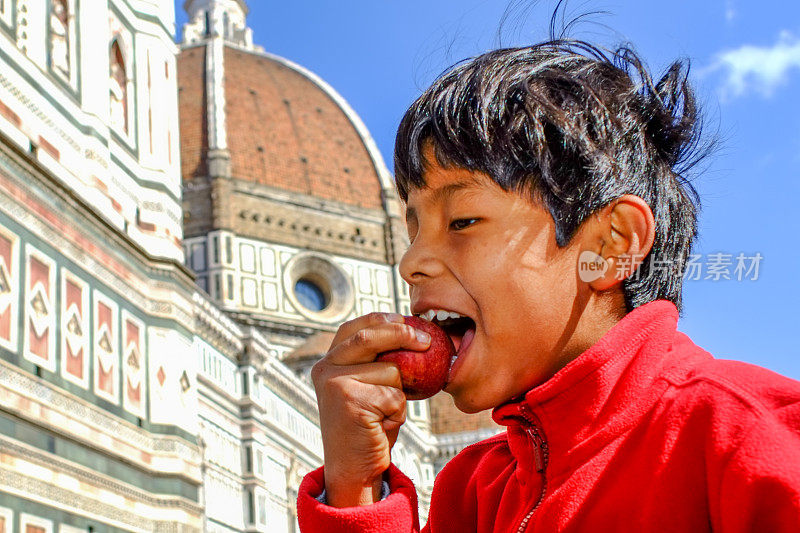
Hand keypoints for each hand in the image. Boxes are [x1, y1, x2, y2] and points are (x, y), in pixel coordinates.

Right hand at [311, 312, 430, 506]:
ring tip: (385, 413)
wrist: (353, 468)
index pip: (353, 327)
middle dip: (402, 334)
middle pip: (370, 337)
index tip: (405, 320)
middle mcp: (325, 369)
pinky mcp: (351, 402)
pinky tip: (383, 425)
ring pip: (391, 370)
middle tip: (427, 341)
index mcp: (327, 362)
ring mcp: (336, 384)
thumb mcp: (366, 387)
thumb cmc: (367, 425)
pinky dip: (398, 412)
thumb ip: (375, 363)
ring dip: (400, 393)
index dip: (381, 320)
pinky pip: (394, 396)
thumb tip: (412, 333)